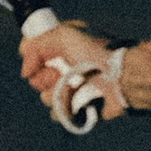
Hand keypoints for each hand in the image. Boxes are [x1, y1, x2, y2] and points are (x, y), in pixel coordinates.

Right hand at [18, 17, 127, 131]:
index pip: (34, 53)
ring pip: (46, 98)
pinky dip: (64, 112)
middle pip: (37, 78)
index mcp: (65, 46)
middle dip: (44, 79)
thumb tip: (25, 72)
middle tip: (59, 75)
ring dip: (54, 96)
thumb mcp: (63, 35)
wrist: (124, 77)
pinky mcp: (81, 107)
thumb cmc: (97, 52)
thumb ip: (35, 47)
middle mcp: (68, 65)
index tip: (41, 60)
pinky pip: (61, 114)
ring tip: (72, 90)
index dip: (33, 58)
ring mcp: (75, 87)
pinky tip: (74, 105)